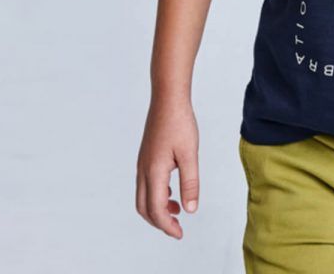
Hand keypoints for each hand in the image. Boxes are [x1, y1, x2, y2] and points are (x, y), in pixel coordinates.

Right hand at [135, 96, 199, 238]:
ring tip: (178, 210)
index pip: (157, 209)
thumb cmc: (180, 122)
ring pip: (143, 197)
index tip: (180, 233)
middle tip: (177, 229)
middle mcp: (143, 170)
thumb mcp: (190, 154)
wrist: (168, 99)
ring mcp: (142, 163)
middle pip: (144, 208)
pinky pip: (146, 184)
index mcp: (154, 171)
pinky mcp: (146, 157)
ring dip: (158, 209)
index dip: (168, 226)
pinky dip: (157, 195)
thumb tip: (190, 209)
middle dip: (159, 222)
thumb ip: (190, 183)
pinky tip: (173, 190)